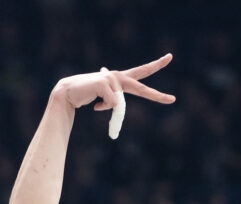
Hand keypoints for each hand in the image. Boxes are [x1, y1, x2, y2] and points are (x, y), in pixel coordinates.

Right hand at [53, 55, 175, 111]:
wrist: (68, 93)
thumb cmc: (88, 94)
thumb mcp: (106, 99)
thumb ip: (115, 100)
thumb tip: (116, 104)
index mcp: (121, 79)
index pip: (142, 72)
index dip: (156, 65)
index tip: (169, 57)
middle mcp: (118, 76)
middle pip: (141, 88)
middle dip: (156, 95)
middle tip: (172, 71)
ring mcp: (111, 79)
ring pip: (119, 104)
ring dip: (109, 109)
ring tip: (96, 103)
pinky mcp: (103, 83)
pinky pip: (111, 104)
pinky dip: (103, 108)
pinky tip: (93, 103)